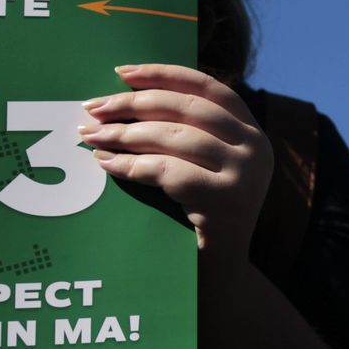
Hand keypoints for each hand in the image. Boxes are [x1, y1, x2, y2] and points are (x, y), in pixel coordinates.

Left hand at [81, 64, 271, 263]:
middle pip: (187, 108)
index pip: (209, 88)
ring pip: (175, 137)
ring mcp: (246, 175)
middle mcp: (257, 149)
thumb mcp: (203, 168)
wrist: (219, 276)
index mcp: (252, 133)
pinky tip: (106, 165)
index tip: (122, 72)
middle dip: (133, 104)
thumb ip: (184, 134)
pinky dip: (130, 165)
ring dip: (124, 134)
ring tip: (91, 137)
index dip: (164, 75)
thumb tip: (124, 98)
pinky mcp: (227, 200)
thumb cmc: (198, 217)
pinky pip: (167, 171)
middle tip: (93, 109)